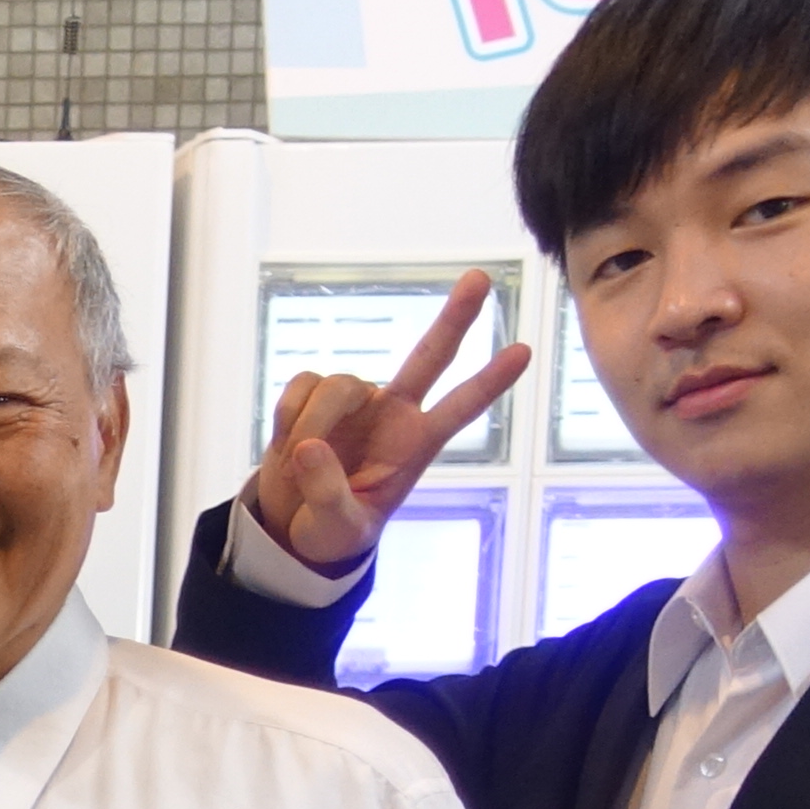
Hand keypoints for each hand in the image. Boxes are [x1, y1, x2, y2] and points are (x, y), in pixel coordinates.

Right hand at [248, 273, 533, 573]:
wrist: (292, 525)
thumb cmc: (332, 530)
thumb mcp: (338, 528)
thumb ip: (328, 494)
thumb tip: (308, 446)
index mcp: (415, 445)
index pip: (460, 407)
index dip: (490, 381)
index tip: (523, 351)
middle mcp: (393, 414)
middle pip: (429, 356)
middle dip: (455, 318)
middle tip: (479, 278)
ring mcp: (356, 402)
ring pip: (339, 384)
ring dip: (313, 422)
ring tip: (297, 461)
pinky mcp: (315, 396)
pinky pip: (302, 385)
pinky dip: (288, 413)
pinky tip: (285, 440)